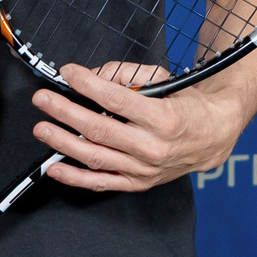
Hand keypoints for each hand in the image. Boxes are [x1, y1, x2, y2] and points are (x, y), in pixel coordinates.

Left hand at [33, 60, 242, 191]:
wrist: (213, 137)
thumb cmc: (187, 107)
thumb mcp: (165, 82)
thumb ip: (129, 77)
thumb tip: (95, 77)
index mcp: (163, 117)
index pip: (117, 100)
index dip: (89, 85)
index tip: (69, 73)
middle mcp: (153, 146)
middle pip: (100, 128)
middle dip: (66, 112)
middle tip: (44, 100)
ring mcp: (144, 168)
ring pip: (96, 156)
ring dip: (63, 142)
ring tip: (42, 128)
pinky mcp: (138, 182)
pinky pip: (102, 183)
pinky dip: (75, 177)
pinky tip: (55, 167)